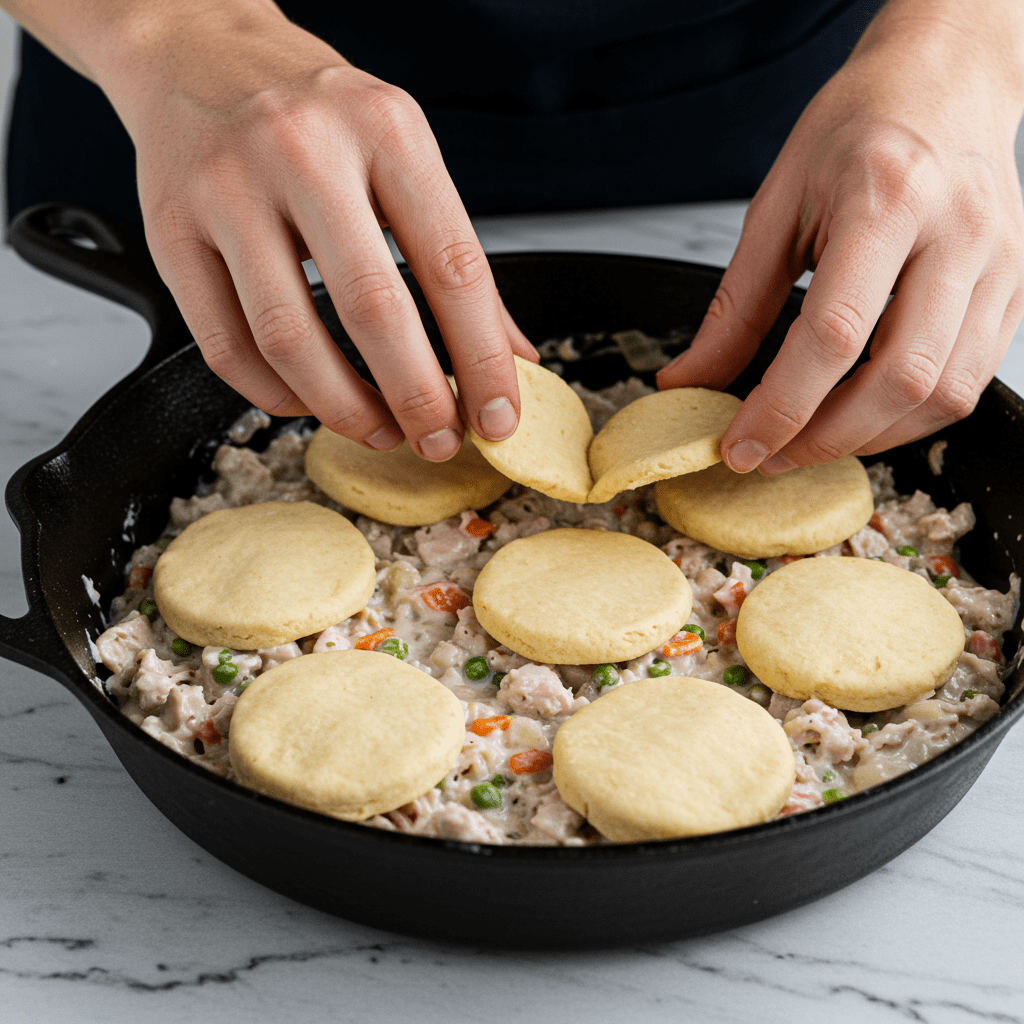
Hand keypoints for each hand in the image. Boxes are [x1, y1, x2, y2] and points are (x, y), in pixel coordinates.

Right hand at [96, 2, 536, 459]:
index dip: (482, 359)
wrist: (197, 48)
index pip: (452, 266)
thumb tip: (511, 353)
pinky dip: (275, 394)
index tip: (499, 416)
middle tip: (439, 439)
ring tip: (380, 430)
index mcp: (385, 129)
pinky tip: (309, 401)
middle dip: (417, 397)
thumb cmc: (314, 111)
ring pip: (288, 338)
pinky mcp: (169, 228)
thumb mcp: (401, 153)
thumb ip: (454, 256)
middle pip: (372, 308)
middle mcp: (303, 151)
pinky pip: (224, 345)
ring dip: (344, 408)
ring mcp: (227, 188)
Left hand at [657, 0, 1023, 473]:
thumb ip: (735, 306)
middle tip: (770, 456)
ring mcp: (1000, 264)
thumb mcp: (776, 206)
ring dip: (868, 438)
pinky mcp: (1016, 289)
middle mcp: (956, 233)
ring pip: (943, 393)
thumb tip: (690, 380)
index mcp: (886, 198)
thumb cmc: (859, 129)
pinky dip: (909, 418)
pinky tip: (862, 416)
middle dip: (825, 438)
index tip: (738, 446)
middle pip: (899, 377)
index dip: (780, 407)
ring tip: (809, 441)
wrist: (945, 83)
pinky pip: (969, 382)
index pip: (833, 334)